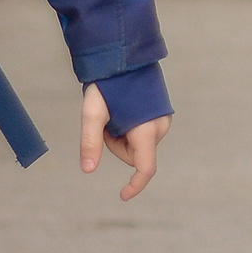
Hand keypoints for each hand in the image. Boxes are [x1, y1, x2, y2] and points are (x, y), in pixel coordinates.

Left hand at [80, 83, 169, 201]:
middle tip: (105, 123)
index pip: (145, 168)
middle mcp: (160, 127)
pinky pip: (144, 133)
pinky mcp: (162, 114)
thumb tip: (87, 170)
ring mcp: (163, 120)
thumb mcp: (93, 112)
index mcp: (146, 130)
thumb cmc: (109, 83)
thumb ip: (90, 142)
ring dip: (123, 137)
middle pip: (135, 155)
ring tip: (115, 113)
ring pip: (139, 145)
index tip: (123, 195)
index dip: (135, 185)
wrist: (125, 56)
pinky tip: (124, 110)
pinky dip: (131, 129)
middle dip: (117, 146)